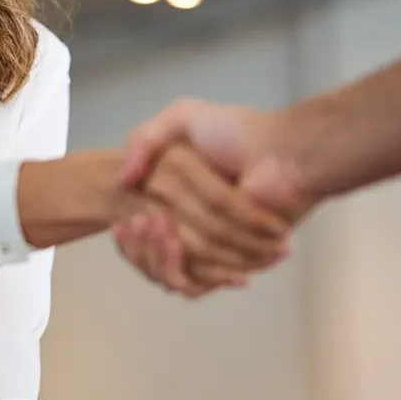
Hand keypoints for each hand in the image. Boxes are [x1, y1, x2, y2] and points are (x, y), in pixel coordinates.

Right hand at [115, 101, 312, 294]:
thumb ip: (143, 140)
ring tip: (157, 224)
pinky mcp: (229, 263)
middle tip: (138, 220)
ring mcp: (212, 247)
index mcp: (179, 201)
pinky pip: (194, 282)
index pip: (139, 233)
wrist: (280, 155)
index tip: (120, 221)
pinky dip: (177, 269)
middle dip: (139, 246)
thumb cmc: (236, 133)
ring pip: (166, 272)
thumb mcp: (181, 117)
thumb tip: (122, 180)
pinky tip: (172, 241)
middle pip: (150, 257)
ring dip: (154, 255)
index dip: (127, 236)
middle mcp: (193, 226)